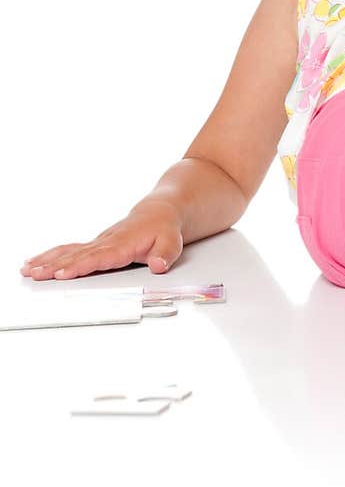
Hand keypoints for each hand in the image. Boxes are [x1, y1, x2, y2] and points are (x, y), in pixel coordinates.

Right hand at [20, 201, 183, 280]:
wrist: (160, 212)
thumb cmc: (164, 228)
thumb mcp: (172, 242)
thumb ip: (165, 254)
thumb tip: (158, 265)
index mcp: (123, 244)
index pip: (98, 257)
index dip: (80, 266)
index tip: (62, 273)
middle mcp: (106, 242)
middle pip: (77, 255)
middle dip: (54, 266)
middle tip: (35, 274)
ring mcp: (98, 242)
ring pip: (69, 251)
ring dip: (47, 260)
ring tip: (28, 269)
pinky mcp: (94, 244)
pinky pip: (69, 249)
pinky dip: (52, 255)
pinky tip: (36, 261)